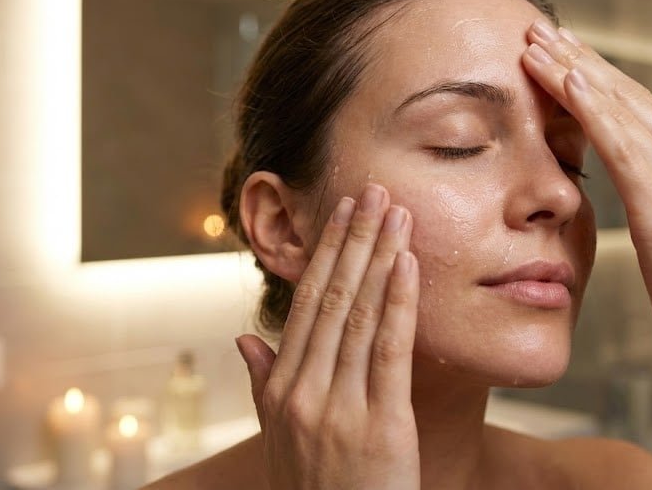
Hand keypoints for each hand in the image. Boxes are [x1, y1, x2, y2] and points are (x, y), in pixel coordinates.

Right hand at [236, 184, 420, 488]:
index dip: (325, 253)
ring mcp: (339, 407)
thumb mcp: (278, 436)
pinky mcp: (381, 424)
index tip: (342, 212)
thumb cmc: (314, 487)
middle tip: (373, 191)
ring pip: (360, 315)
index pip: (305, 304)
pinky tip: (407, 265)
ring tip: (397, 213)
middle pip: (332, 298)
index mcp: (279, 388)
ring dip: (380, 257)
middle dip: (354, 239)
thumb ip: (263, 382)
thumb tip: (244, 337)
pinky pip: (389, 351)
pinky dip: (399, 302)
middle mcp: (304, 391)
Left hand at [521, 18, 651, 380]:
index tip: (559, 46)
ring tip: (537, 41)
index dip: (596, 71)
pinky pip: (623, 142)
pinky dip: (595, 107)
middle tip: (538, 27)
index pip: (637, 103)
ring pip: (621, 107)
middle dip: (579, 57)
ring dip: (575, 70)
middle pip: (626, 93)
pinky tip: (568, 80)